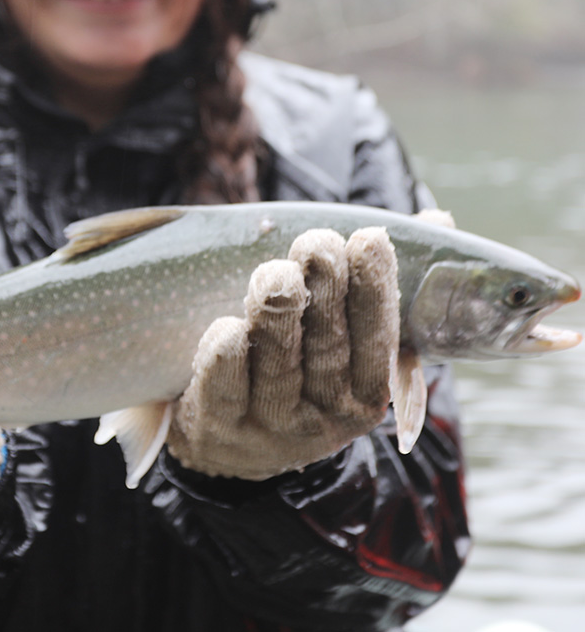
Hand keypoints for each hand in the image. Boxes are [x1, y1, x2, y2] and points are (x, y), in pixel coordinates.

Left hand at [167, 227, 398, 479]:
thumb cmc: (302, 363)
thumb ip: (386, 277)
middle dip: (326, 291)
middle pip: (327, 348)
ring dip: (276, 316)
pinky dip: (227, 357)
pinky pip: (225, 388)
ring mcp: (270, 423)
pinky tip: (230, 328)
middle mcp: (323, 415)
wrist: (234, 438)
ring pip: (277, 365)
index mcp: (366, 393)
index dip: (375, 290)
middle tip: (317, 243)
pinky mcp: (220, 423)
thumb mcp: (348, 334)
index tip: (370, 238)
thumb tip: (436, 218)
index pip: (379, 341)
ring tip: (276, 272)